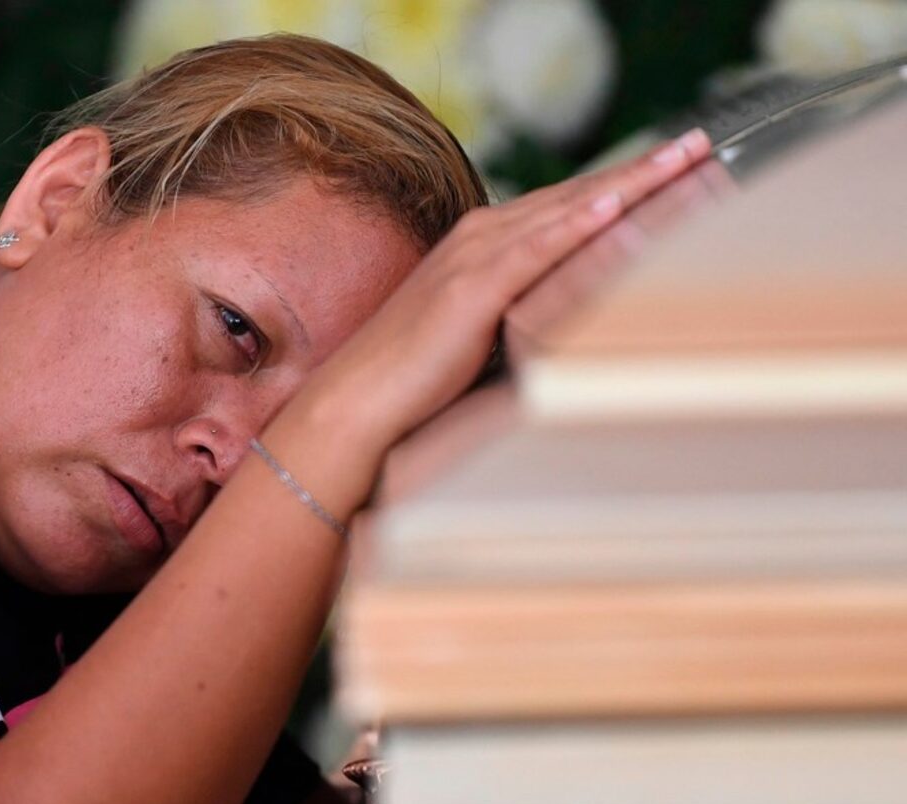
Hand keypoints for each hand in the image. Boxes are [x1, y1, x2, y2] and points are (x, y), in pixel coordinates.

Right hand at [305, 128, 713, 473]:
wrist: (359, 400)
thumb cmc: (414, 378)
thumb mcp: (481, 334)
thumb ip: (521, 312)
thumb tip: (568, 321)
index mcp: (482, 245)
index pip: (566, 205)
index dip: (623, 184)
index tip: (675, 168)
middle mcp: (480, 238)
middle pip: (576, 195)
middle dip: (640, 170)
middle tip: (701, 147)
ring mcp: (474, 259)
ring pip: (566, 210)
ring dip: (628, 184)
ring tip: (683, 161)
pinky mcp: (471, 290)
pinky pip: (535, 250)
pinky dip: (576, 225)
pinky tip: (615, 205)